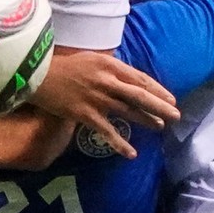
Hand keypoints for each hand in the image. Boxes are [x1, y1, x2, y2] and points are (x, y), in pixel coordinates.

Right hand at [28, 47, 179, 158]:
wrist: (37, 75)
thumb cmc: (63, 66)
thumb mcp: (91, 59)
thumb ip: (110, 68)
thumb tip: (128, 80)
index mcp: (109, 64)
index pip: (140, 78)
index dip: (157, 90)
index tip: (171, 98)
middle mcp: (106, 80)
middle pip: (139, 95)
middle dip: (160, 105)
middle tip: (176, 115)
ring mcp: (97, 98)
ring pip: (128, 111)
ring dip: (146, 120)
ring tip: (160, 127)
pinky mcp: (85, 114)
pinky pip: (107, 131)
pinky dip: (120, 143)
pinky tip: (132, 153)